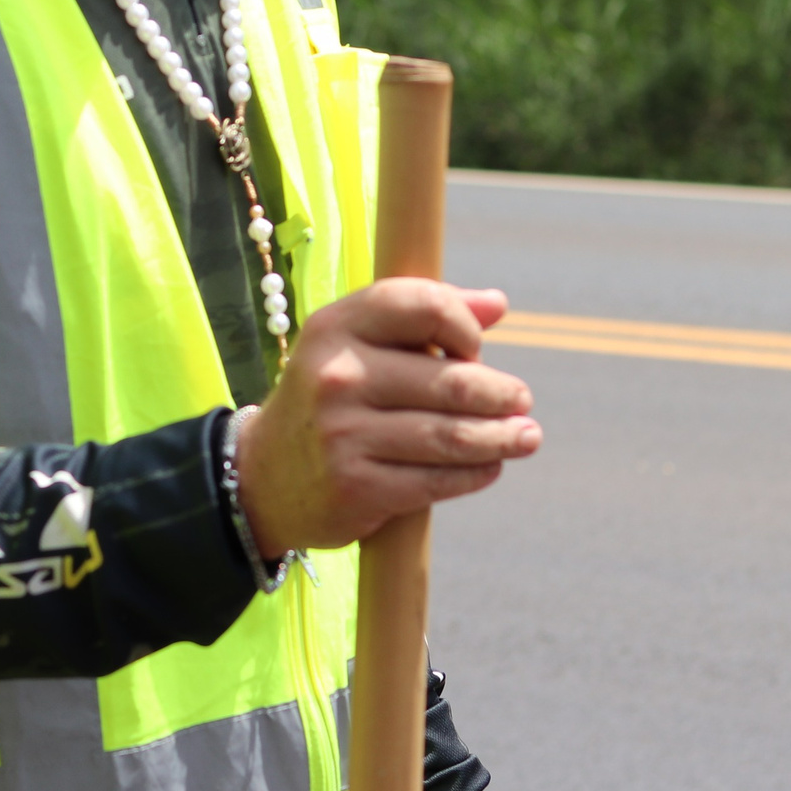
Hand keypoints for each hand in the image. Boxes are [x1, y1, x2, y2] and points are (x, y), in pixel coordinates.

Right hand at [233, 278, 539, 556]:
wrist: (263, 475)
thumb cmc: (331, 399)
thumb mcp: (357, 346)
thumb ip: (424, 317)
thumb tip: (497, 304)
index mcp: (336, 326)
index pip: (423, 305)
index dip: (464, 325)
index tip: (474, 348)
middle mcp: (336, 376)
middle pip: (451, 379)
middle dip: (499, 392)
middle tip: (521, 400)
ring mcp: (343, 434)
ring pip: (451, 435)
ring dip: (502, 437)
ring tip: (526, 436)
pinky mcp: (356, 486)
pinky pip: (437, 480)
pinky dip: (476, 473)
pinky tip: (491, 466)